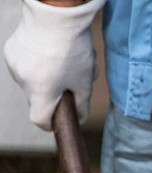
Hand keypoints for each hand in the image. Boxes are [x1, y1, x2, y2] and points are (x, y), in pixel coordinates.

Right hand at [3, 0, 105, 130]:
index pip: (39, 119)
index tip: (58, 120)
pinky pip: (25, 66)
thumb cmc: (72, 48)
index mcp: (41, 92)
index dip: (50, 124)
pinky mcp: (10, 52)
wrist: (55, 14)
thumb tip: (78, 119)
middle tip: (72, 78)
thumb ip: (81, 106)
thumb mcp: (84, 81)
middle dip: (55, 94)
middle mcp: (23, 81)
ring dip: (47, 77)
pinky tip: (49, 50)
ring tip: (62, 59)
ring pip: (32, 81)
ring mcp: (14, 66)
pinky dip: (38, 64)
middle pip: (38, 99)